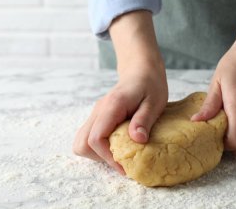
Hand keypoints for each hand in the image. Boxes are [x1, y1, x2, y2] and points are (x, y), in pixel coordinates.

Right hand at [72, 11, 167, 172]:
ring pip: (81, 142)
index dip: (109, 157)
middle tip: (121, 159)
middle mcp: (98, 110)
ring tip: (119, 153)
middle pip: (82, 143)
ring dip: (97, 154)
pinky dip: (99, 147)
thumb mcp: (154, 102)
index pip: (96, 139)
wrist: (141, 70)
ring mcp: (96, 114)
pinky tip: (117, 144)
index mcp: (111, 106)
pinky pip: (89, 136)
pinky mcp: (98, 117)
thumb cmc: (150, 84)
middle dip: (100, 157)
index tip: (125, 165)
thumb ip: (144, 120)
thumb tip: (137, 140)